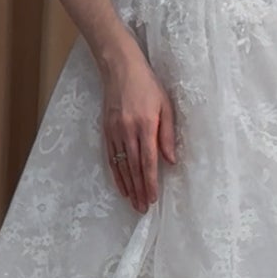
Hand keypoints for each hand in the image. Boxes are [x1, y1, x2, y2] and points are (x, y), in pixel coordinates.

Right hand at [100, 39, 177, 212]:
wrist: (120, 68)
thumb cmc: (148, 85)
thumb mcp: (165, 106)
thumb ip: (168, 135)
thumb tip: (170, 161)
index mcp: (145, 125)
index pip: (148, 161)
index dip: (150, 182)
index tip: (153, 198)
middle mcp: (128, 131)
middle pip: (133, 168)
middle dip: (139, 190)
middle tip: (143, 208)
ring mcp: (114, 132)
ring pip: (121, 165)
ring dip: (127, 186)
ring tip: (133, 203)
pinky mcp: (106, 130)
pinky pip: (111, 157)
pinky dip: (116, 174)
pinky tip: (121, 185)